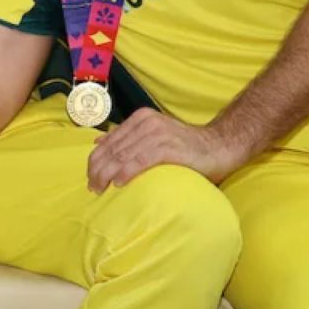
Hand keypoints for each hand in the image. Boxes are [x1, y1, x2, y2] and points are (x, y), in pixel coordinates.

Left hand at [85, 109, 243, 191]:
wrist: (219, 147)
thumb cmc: (185, 147)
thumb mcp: (153, 137)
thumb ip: (128, 139)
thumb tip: (99, 142)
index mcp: (140, 119)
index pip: (108, 141)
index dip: (95, 160)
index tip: (89, 177)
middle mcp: (147, 123)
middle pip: (112, 149)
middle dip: (98, 170)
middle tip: (92, 188)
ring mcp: (158, 134)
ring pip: (122, 155)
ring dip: (107, 174)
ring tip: (100, 189)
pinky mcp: (168, 147)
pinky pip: (140, 161)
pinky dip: (127, 172)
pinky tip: (119, 183)